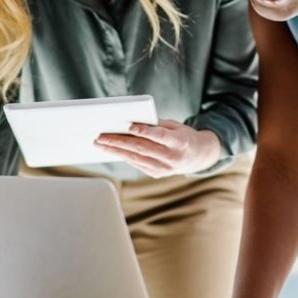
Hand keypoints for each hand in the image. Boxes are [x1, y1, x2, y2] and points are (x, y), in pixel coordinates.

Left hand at [95, 119, 221, 177]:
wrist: (198, 156)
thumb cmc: (182, 136)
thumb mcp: (175, 125)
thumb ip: (156, 124)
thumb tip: (131, 122)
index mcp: (179, 142)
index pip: (158, 136)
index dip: (144, 131)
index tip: (128, 125)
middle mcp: (172, 157)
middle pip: (141, 148)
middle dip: (118, 142)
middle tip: (100, 136)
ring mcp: (164, 168)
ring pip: (135, 158)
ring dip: (115, 151)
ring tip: (100, 144)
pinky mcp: (157, 174)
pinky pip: (137, 164)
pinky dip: (123, 156)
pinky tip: (112, 150)